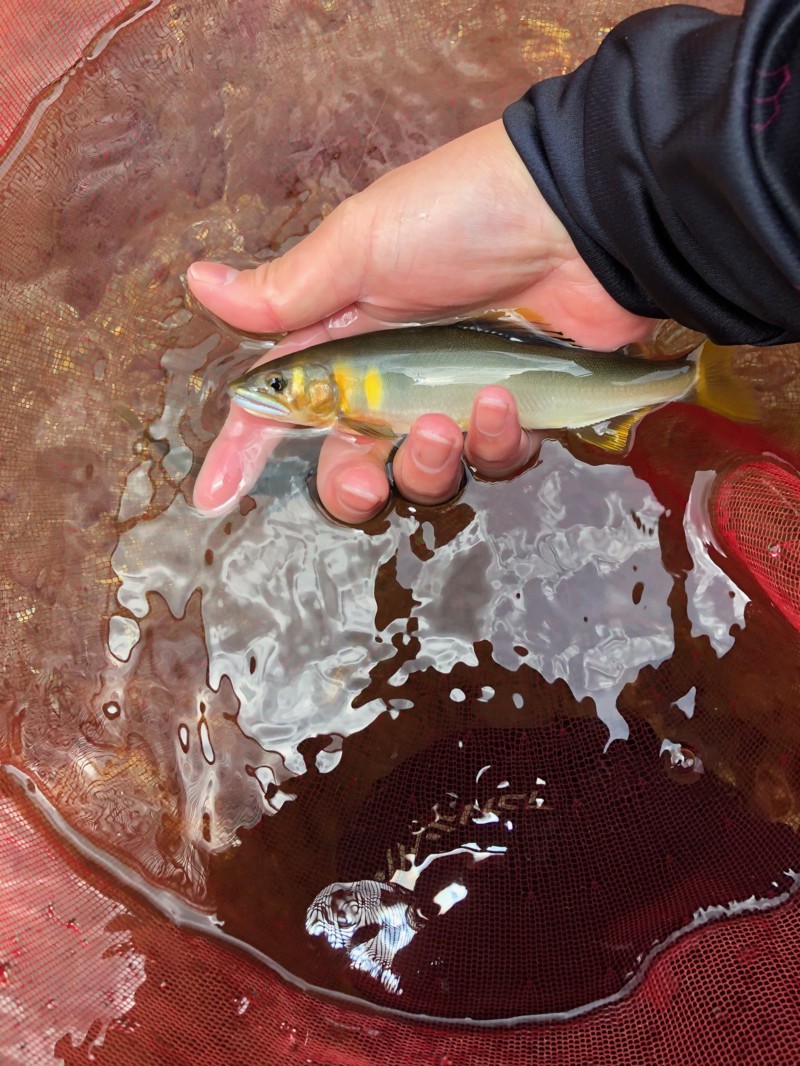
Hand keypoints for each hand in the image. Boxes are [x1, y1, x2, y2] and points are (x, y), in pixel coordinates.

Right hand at [187, 119, 656, 520]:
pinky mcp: (515, 413)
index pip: (283, 407)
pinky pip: (491, 460)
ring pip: (423, 477)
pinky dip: (492, 440)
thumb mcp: (361, 247)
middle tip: (363, 480)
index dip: (244, 452)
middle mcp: (394, 379)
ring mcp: (454, 399)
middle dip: (350, 487)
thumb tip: (199, 282)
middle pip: (351, 465)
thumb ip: (285, 291)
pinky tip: (501, 399)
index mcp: (344, 339)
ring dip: (425, 463)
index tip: (213, 496)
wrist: (577, 216)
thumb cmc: (461, 216)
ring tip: (442, 423)